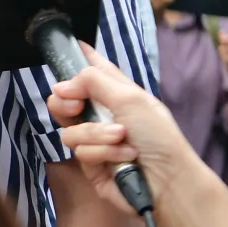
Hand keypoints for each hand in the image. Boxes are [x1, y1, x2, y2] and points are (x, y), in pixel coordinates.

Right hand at [46, 42, 199, 214]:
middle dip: (66, 102)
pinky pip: (79, 151)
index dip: (80, 58)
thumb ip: (92, 82)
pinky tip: (122, 157)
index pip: (94, 70)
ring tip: (121, 138)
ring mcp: (94, 139)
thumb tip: (60, 85)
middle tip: (75, 106)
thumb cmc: (158, 135)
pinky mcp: (90, 163)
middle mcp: (102, 114)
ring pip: (69, 128)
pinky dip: (102, 152)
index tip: (69, 45)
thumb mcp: (130, 98)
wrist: (168, 181)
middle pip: (64, 100)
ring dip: (96, 133)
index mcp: (117, 94)